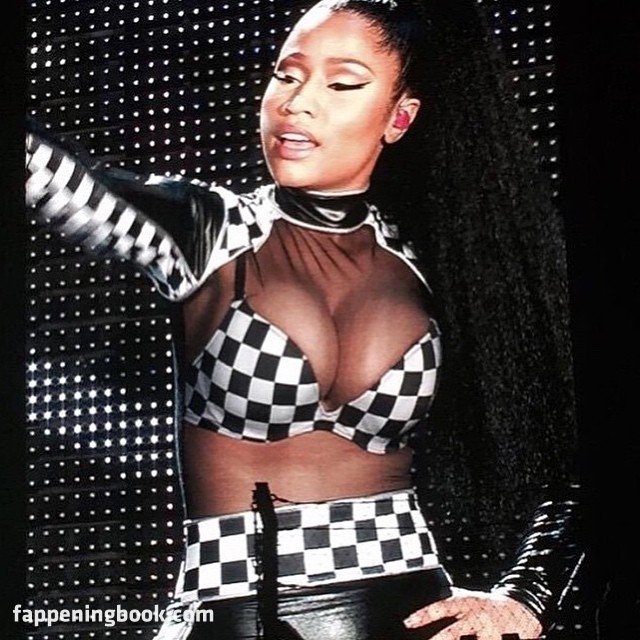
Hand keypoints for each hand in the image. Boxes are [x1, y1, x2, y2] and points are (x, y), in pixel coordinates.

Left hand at [403, 588, 541, 638]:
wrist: (521, 609)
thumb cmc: (486, 605)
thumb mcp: (468, 598)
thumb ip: (450, 602)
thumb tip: (426, 600)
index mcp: (466, 603)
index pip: (441, 607)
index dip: (424, 615)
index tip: (408, 622)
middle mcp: (476, 618)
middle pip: (454, 633)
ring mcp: (489, 634)